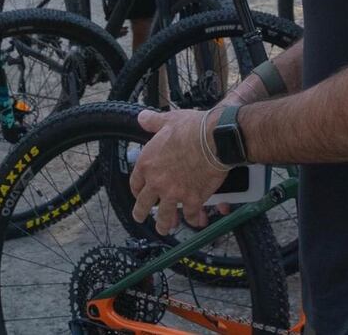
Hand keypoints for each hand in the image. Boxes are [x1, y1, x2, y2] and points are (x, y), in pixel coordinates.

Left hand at [131, 109, 227, 234]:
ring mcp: (174, 193)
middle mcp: (157, 182)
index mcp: (148, 163)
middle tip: (141, 217)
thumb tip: (142, 118)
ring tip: (165, 229)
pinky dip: (194, 220)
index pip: (136, 182)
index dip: (136, 189)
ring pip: (165, 216)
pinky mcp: (193, 200)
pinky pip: (191, 216)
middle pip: (144, 204)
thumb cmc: (191, 128)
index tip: (138, 193)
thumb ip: (153, 122)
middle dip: (142, 213)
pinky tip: (196, 221)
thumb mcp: (167, 120)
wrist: (212, 139)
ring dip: (165, 224)